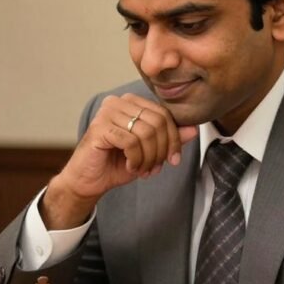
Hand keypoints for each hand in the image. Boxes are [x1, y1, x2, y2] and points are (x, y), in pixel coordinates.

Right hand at [42, 94, 197, 228]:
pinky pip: (131, 142)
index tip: (173, 160)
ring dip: (149, 158)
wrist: (89, 180)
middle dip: (161, 150)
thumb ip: (169, 138)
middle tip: (155, 168)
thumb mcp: (150, 151)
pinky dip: (136, 159)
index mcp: (131, 102)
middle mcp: (118, 102)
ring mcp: (107, 113)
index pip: (164, 114)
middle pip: (157, 122)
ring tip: (142, 169)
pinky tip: (131, 166)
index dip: (174, 139)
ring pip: (146, 133)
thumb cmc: (117, 163)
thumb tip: (194, 129)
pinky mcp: (99, 128)